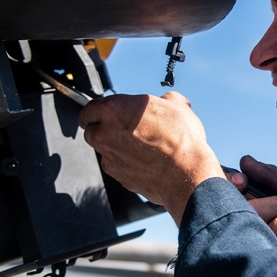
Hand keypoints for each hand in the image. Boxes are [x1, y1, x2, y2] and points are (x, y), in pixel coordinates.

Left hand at [78, 92, 223, 222]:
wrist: (186, 172)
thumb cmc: (180, 139)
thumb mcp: (177, 105)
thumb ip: (163, 99)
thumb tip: (167, 100)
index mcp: (113, 110)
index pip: (90, 108)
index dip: (97, 111)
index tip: (104, 113)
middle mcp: (104, 134)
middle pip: (91, 131)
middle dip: (103, 129)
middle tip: (123, 129)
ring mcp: (109, 158)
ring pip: (104, 150)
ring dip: (116, 147)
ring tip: (140, 146)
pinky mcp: (118, 176)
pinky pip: (117, 167)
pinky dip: (126, 164)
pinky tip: (145, 161)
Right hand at [231, 156, 276, 276]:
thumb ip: (273, 175)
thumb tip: (245, 161)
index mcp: (252, 202)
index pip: (228, 188)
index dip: (230, 181)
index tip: (242, 180)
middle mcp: (247, 220)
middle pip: (236, 198)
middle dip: (263, 194)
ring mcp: (252, 238)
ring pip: (257, 210)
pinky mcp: (262, 253)